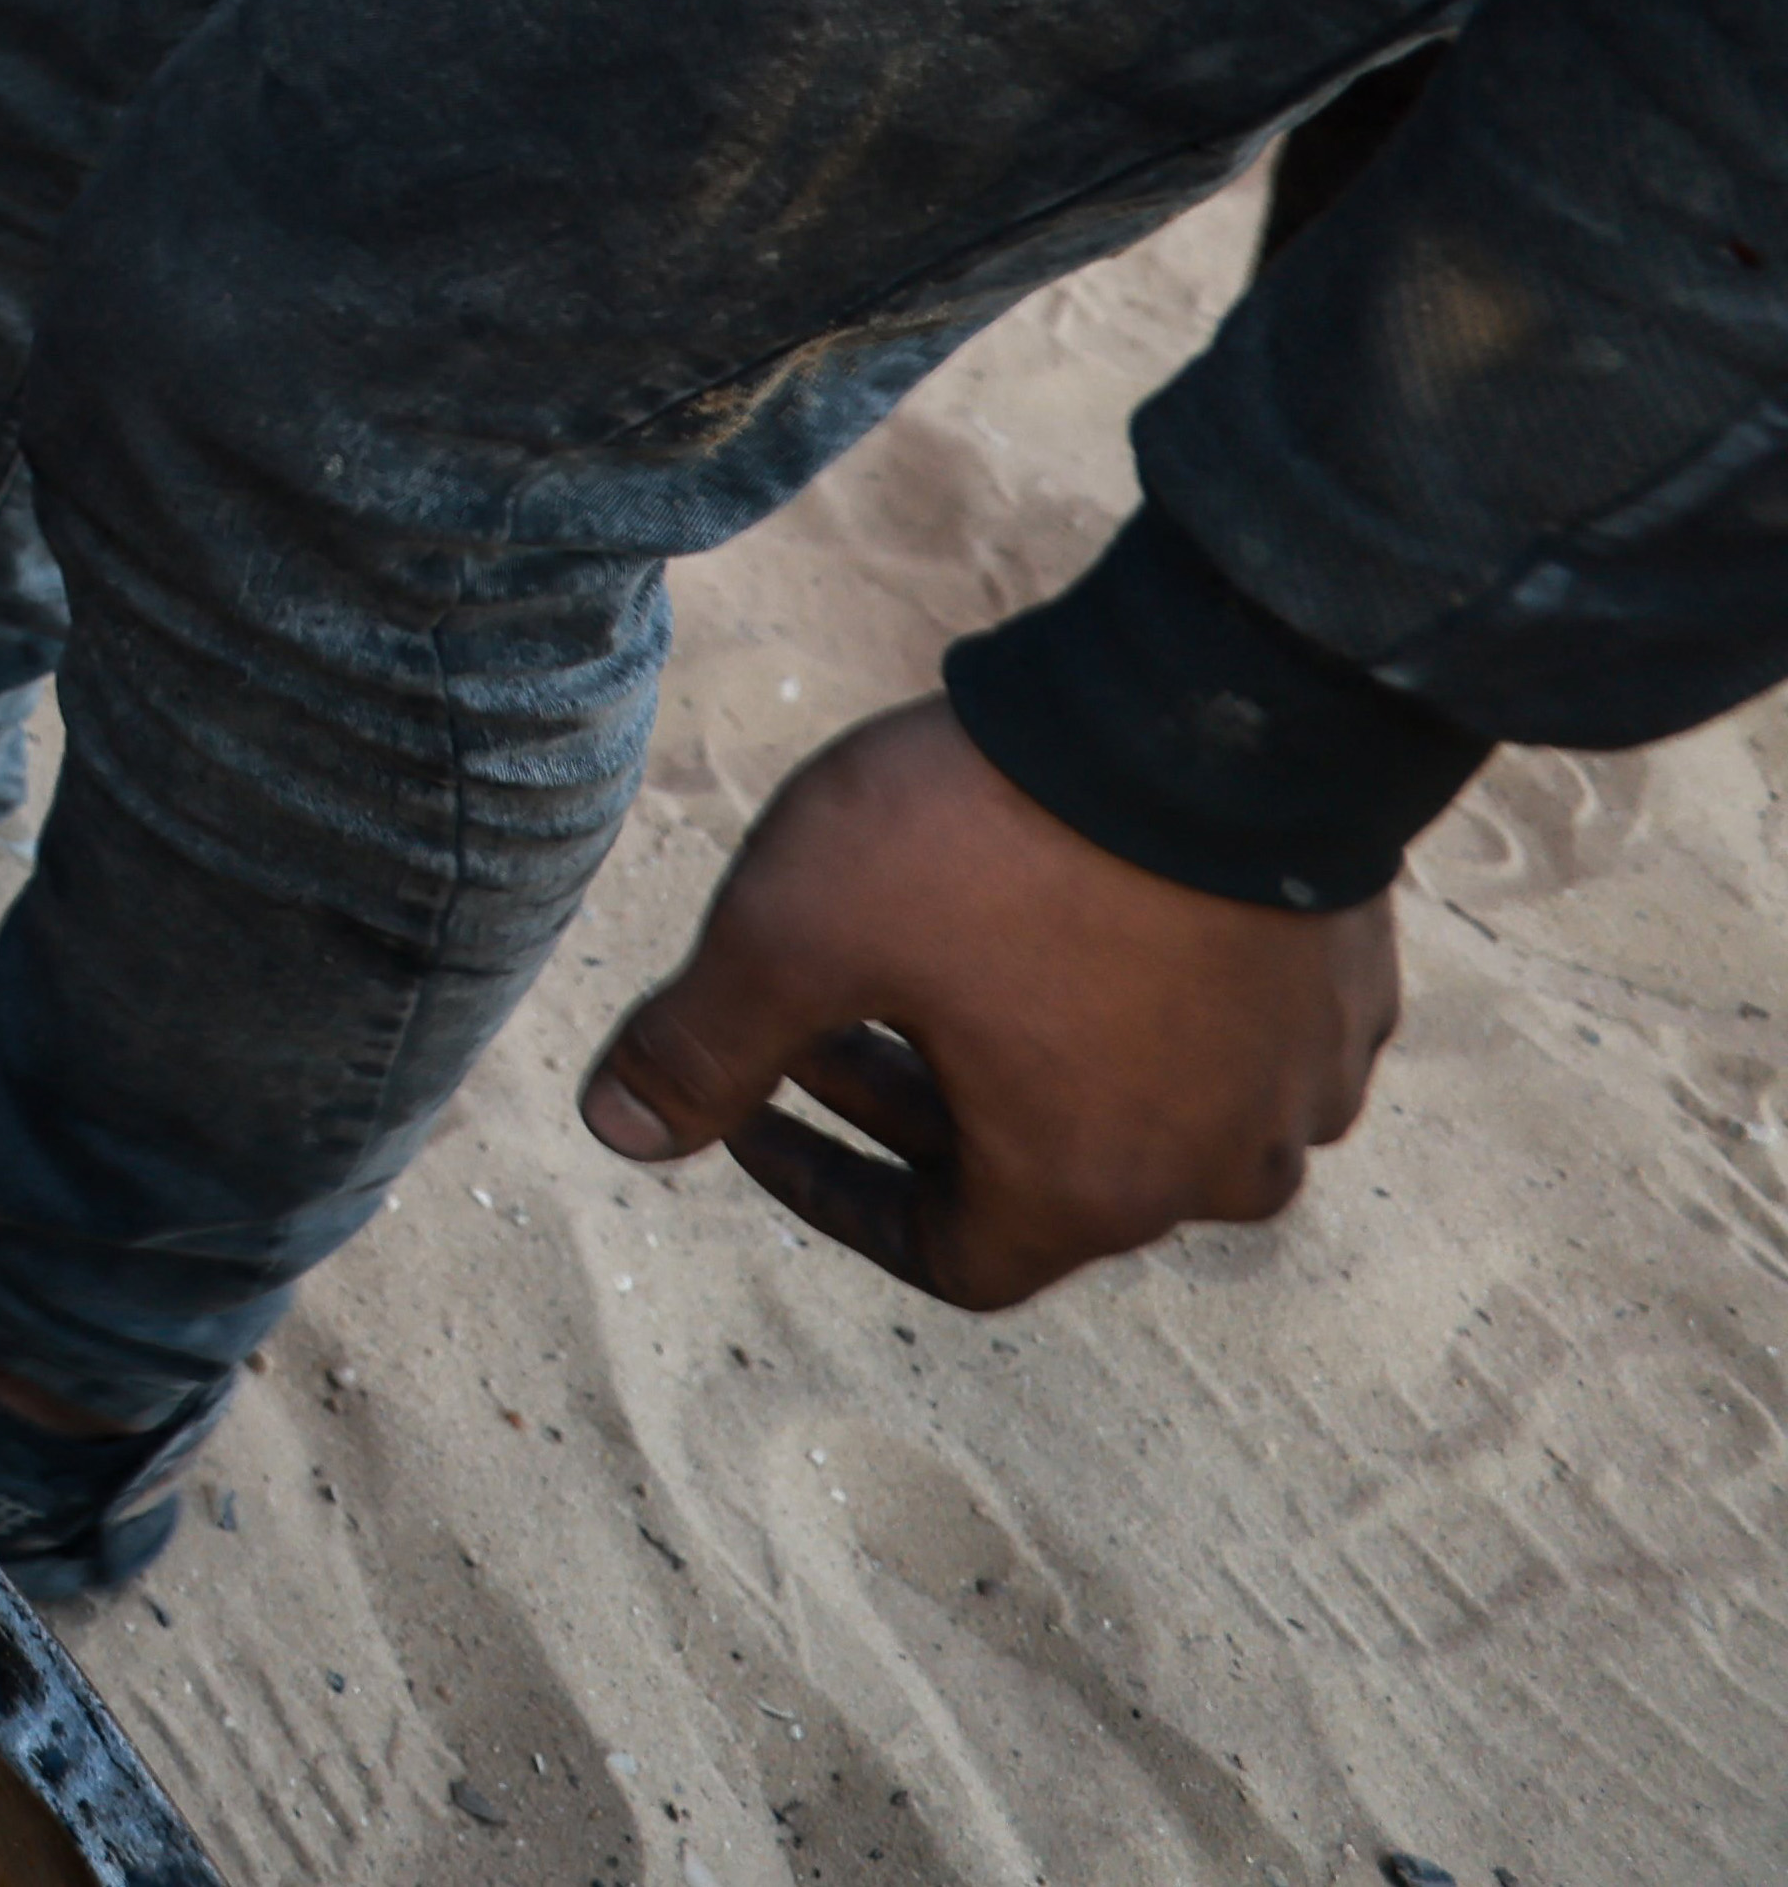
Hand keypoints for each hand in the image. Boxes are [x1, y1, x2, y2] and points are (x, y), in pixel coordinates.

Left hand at [580, 700, 1409, 1308]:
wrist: (1215, 703)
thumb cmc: (995, 838)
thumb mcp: (796, 934)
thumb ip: (702, 1047)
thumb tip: (615, 1134)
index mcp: (1090, 1190)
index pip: (946, 1258)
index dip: (826, 1193)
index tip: (751, 1112)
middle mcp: (1218, 1170)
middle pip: (1034, 1176)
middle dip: (905, 1103)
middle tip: (814, 1011)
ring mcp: (1302, 1081)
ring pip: (1131, 1102)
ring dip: (1018, 1051)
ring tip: (930, 952)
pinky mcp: (1347, 991)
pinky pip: (1221, 1033)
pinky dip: (1129, 1003)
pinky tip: (1065, 913)